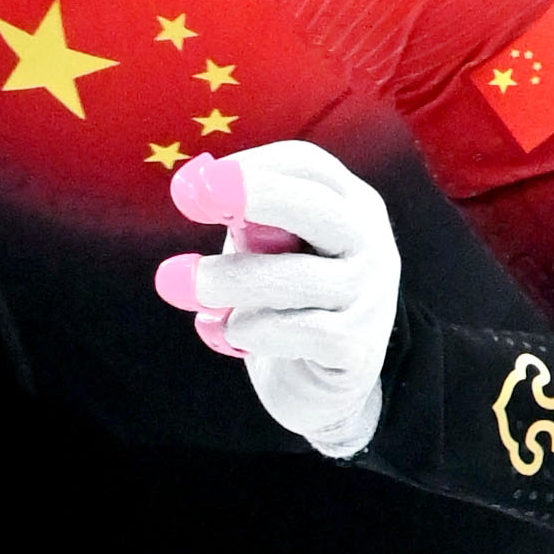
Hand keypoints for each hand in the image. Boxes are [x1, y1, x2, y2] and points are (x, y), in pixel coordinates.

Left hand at [154, 140, 401, 459]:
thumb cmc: (286, 304)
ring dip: (232, 280)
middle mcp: (369, 244)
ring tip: (184, 285)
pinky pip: (301, 332)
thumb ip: (243, 223)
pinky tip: (233, 334)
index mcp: (349, 206)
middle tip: (198, 198)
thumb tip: (194, 184)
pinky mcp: (357, 349)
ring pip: (297, 277)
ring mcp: (369, 297)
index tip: (199, 181)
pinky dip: (255, 330)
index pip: (308, 166)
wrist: (319, 387)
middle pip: (316, 207)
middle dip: (256, 195)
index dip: (253, 166)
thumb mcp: (267, 253)